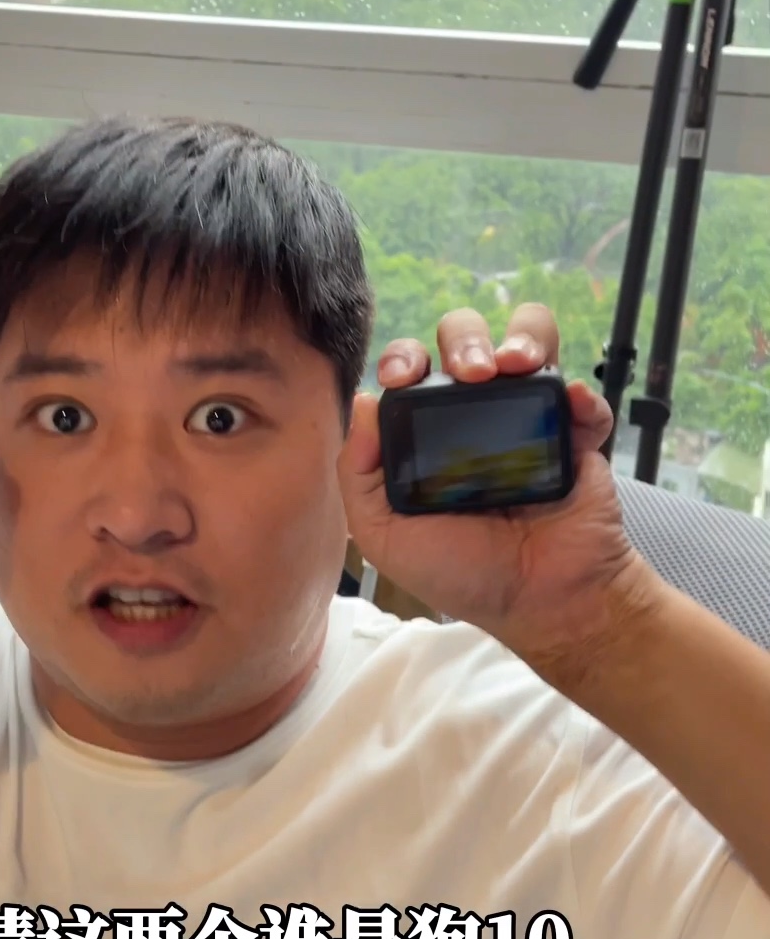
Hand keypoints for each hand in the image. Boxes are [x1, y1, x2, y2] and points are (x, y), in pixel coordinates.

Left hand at [337, 303, 651, 660]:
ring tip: (516, 366)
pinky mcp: (576, 435)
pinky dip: (578, 393)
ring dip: (523, 337)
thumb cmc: (463, 572)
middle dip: (465, 339)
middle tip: (470, 373)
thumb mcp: (385, 536)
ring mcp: (529, 420)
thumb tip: (363, 403)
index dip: (404, 357)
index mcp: (428, 433)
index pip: (412, 370)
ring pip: (529, 340)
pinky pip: (581, 396)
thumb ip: (357, 475)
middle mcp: (476, 416)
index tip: (404, 376)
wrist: (539, 601)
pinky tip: (569, 405)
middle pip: (467, 338)